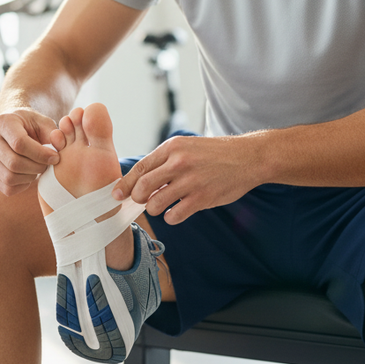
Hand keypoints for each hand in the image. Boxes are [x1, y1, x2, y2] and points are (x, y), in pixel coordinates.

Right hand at [0, 108, 60, 195]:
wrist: (13, 129)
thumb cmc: (32, 126)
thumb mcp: (44, 123)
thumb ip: (54, 134)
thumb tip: (58, 148)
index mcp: (4, 122)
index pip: (19, 143)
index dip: (40, 154)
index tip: (55, 157)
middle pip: (14, 163)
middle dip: (37, 167)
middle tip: (48, 165)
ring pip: (9, 178)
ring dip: (31, 177)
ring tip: (39, 168)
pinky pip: (7, 188)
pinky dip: (22, 186)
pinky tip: (29, 175)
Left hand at [112, 135, 258, 223]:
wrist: (248, 158)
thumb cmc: (215, 154)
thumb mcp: (187, 147)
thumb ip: (165, 161)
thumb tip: (140, 180)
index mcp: (172, 147)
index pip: (140, 168)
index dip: (125, 184)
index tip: (116, 195)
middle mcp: (178, 162)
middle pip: (142, 187)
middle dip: (137, 198)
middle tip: (142, 201)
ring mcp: (190, 181)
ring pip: (155, 203)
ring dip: (154, 208)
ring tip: (162, 206)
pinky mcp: (202, 198)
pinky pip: (174, 215)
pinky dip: (172, 217)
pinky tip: (178, 211)